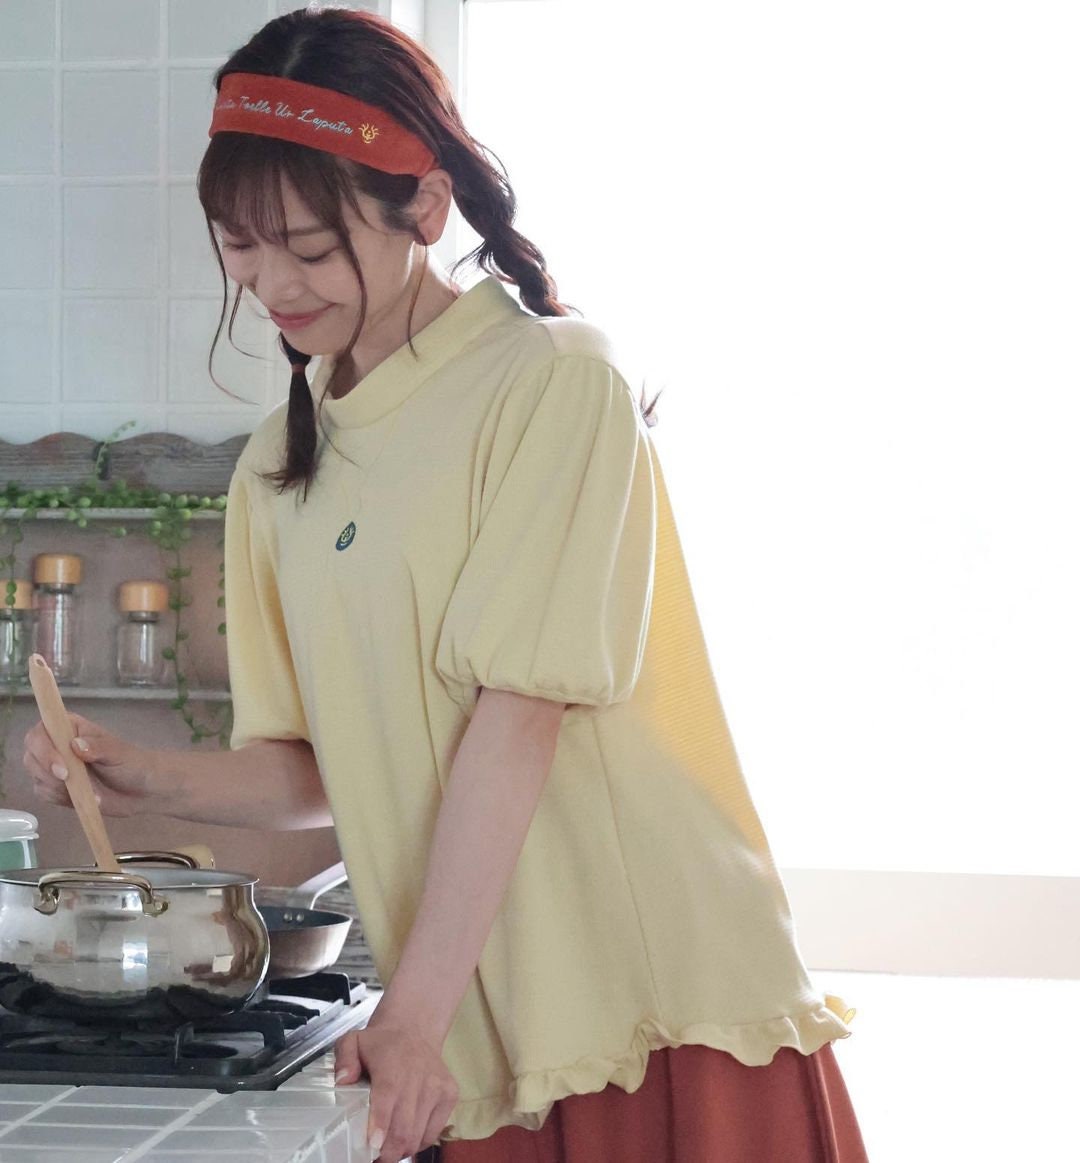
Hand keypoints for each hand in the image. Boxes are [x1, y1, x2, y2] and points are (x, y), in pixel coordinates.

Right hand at [23, 713, 156, 817]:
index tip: (62, 767)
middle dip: (47, 770)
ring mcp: (54, 767)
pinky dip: (60, 798)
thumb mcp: (119, 752)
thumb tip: (76, 745)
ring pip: (36, 775)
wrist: (142, 791)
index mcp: (70, 727)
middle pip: (31, 754)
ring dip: (58, 787)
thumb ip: (99, 747)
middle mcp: (57, 745)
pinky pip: (43, 793)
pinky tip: (82, 798)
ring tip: (89, 790)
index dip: (45, 748)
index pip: (41, 730)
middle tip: (69, 780)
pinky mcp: (55, 788)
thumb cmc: (132, 763)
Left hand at [334, 1018, 457, 1161]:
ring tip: (388, 1148)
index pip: (388, 1097)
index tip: (373, 1144)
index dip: (381, 1125)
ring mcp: (438, 1087)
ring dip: (401, 1150)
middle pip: (404, 1128)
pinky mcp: (450, 1095)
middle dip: (387, 1151)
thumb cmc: (381, 1043)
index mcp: (393, 1065)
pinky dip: (417, 1142)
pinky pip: (433, 1133)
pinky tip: (405, 1135)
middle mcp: (419, 1076)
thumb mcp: (353, 1041)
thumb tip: (343, 1080)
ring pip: (418, 1136)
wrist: (414, 1029)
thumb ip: (344, 1058)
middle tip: (374, 1156)